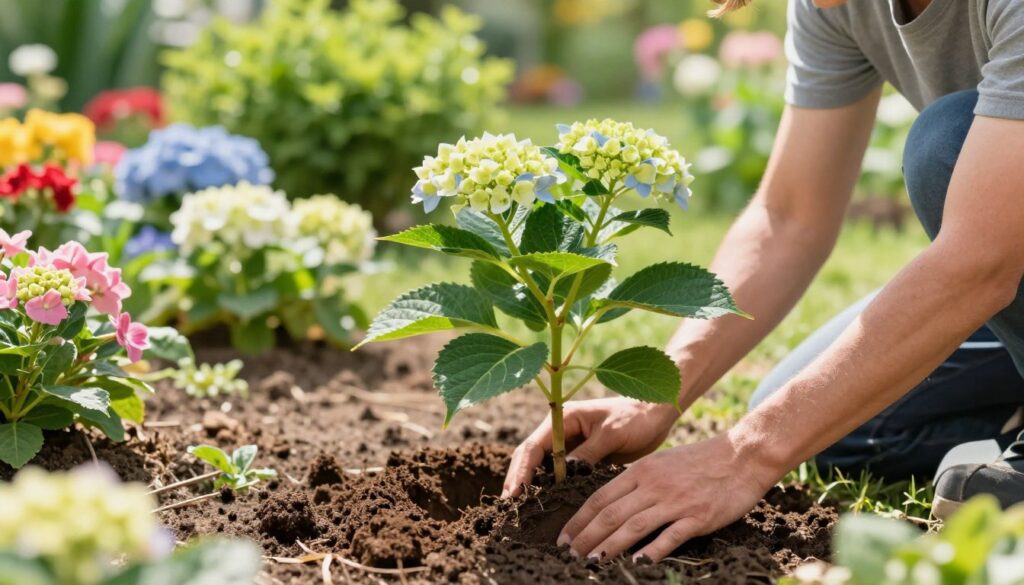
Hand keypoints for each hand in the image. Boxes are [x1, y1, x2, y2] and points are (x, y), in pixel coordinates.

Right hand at [502, 397, 678, 497]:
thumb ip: (588, 453)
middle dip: (518, 481)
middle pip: (530, 457)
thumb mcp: (612, 433)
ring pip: (542, 468)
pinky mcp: (580, 458)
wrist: (656, 416)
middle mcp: (560, 432)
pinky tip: (546, 507)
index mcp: (563, 418)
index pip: (533, 446)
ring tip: (521, 512)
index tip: (514, 493)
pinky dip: (550, 490)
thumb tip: (565, 474)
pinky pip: (559, 476)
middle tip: (509, 508)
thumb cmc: (636, 418)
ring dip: (531, 487)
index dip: (521, 471)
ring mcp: (569, 446)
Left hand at [557, 431, 778, 561]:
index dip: (579, 520)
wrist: (741, 456)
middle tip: (568, 556)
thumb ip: (637, 481)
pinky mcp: (698, 516)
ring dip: (608, 547)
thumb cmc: (699, 462)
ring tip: (590, 563)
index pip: (600, 498)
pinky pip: (669, 536)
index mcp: (641, 470)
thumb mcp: (661, 463)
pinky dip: (651, 551)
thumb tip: (610, 504)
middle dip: (586, 538)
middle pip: (611, 514)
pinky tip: (636, 564)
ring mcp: (675, 500)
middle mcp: (653, 484)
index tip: (564, 538)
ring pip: (633, 526)